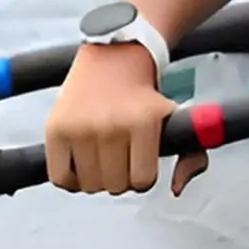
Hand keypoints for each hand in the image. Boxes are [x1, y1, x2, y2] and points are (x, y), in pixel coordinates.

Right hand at [42, 41, 170, 193]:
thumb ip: (193, 157)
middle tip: (120, 157)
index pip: (143, 181)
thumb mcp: (178, 120)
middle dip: (121, 178)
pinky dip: (71, 179)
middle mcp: (110, 125)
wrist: (113, 58)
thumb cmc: (145, 97)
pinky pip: (60, 178)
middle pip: (116, 186)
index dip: (143, 177)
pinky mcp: (56, 129)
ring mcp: (80, 128)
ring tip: (101, 157)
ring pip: (90, 186)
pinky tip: (81, 163)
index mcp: (143, 123)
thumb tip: (176, 189)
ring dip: (97, 178)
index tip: (140, 161)